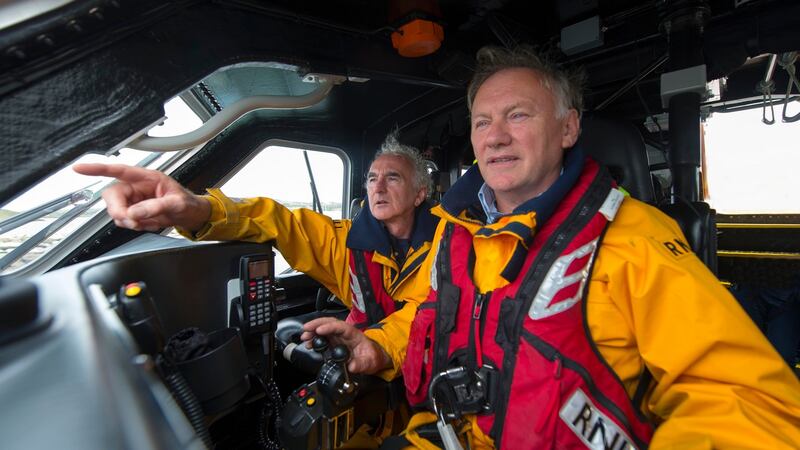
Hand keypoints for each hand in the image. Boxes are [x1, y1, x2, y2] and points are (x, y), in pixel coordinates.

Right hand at [73, 163, 210, 231]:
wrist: (191, 215)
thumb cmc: (187, 203)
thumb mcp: (177, 204)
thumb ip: (156, 207)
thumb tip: (134, 213)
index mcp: (146, 177)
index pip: (118, 170)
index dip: (97, 169)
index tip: (79, 168)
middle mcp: (136, 187)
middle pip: (112, 197)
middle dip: (120, 211)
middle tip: (134, 221)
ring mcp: (133, 200)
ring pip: (116, 211)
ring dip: (130, 221)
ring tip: (151, 221)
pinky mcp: (133, 212)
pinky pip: (124, 221)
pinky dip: (135, 226)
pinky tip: (150, 223)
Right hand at [301, 317, 391, 373]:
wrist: (373, 358)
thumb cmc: (372, 356)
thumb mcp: (369, 362)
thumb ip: (361, 364)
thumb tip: (351, 366)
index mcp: (354, 334)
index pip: (340, 327)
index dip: (329, 327)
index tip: (320, 330)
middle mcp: (344, 333)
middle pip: (329, 323)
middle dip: (316, 324)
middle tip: (306, 329)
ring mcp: (339, 337)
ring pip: (324, 329)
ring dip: (313, 331)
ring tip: (305, 337)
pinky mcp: (334, 342)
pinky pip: (323, 337)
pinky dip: (315, 338)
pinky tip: (309, 343)